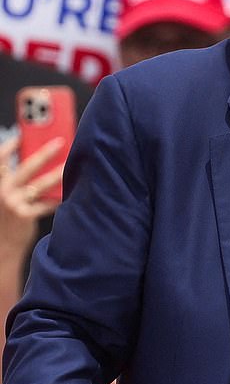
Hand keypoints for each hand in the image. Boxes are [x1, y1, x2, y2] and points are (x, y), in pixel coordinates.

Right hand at [0, 135, 63, 254]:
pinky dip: (57, 198)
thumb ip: (12, 181)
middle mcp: (1, 191)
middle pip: (26, 167)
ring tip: (69, 165)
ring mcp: (12, 203)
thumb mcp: (1, 197)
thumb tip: (34, 160)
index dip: (9, 147)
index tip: (22, 136)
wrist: (1, 247)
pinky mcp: (24, 215)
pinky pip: (46, 203)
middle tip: (59, 142)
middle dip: (44, 153)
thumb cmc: (4, 220)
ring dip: (57, 173)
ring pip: (40, 184)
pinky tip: (67, 194)